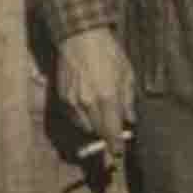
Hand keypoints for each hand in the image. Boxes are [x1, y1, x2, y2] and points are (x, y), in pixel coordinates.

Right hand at [55, 28, 137, 164]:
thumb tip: (130, 120)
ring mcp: (73, 101)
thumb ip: (128, 101)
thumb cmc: (108, 52)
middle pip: (98, 134)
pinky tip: (90, 109)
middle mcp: (88, 103)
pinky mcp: (62, 98)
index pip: (112, 132)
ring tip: (103, 120)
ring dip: (95, 129)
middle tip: (114, 142)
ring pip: (85, 128)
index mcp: (107, 97)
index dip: (116, 147)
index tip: (118, 154)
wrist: (80, 37)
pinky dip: (83, 119)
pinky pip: (74, 118)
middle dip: (107, 140)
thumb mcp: (126, 74)